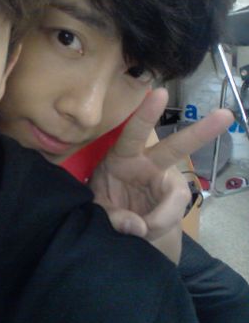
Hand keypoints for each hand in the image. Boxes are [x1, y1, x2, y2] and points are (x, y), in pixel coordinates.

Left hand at [89, 88, 233, 261]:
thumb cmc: (105, 202)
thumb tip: (138, 226)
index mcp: (123, 156)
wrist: (121, 223)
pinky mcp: (174, 201)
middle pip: (176, 147)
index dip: (146, 115)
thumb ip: (112, 215)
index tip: (159, 92)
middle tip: (225, 116)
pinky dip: (158, 226)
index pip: (134, 133)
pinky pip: (172, 215)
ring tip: (140, 228)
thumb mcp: (98, 208)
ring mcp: (165, 182)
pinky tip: (145, 230)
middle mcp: (149, 163)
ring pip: (177, 194)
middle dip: (200, 132)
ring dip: (162, 215)